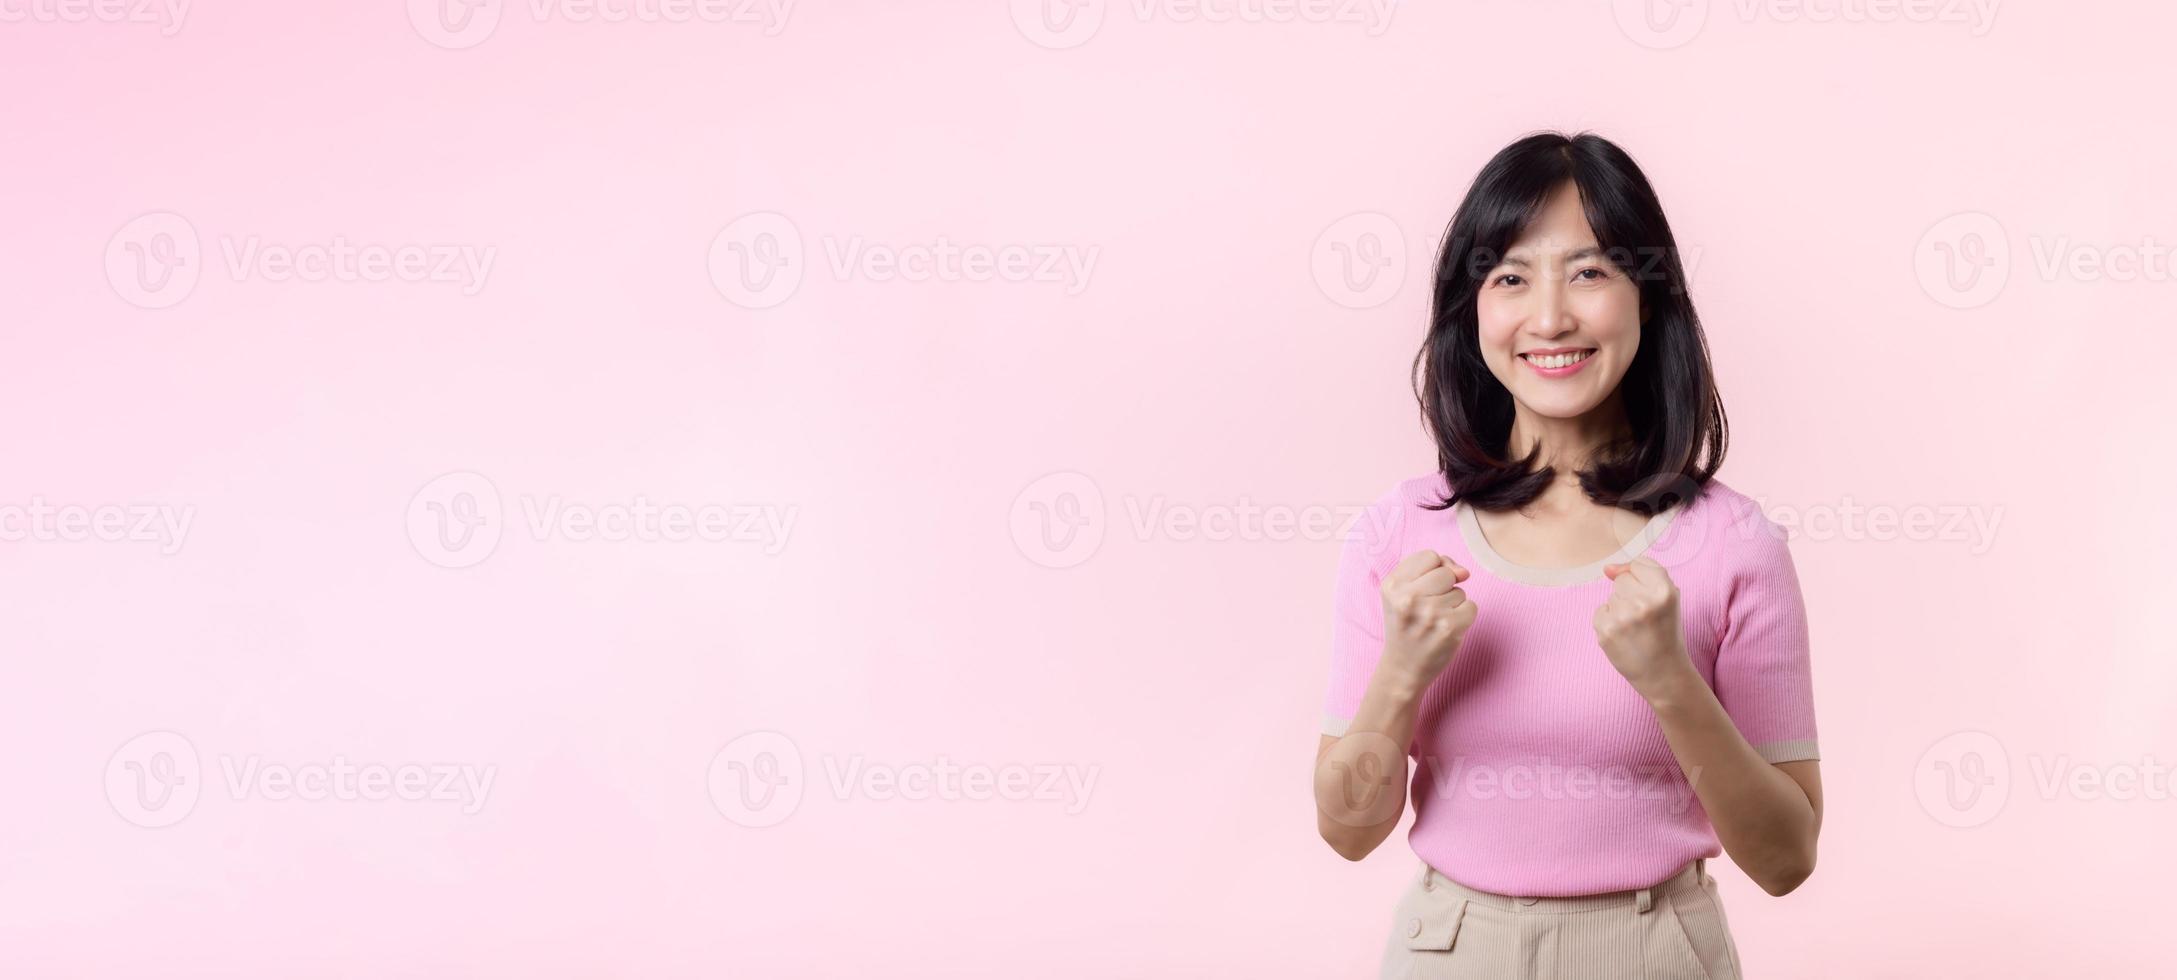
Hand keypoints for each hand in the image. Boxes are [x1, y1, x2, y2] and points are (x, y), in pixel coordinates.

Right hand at [1379, 550, 1476, 688]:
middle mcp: (1408, 598)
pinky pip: (1472, 606)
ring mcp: (1430, 614)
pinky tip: (1446, 629)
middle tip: (1428, 609)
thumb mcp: (1402, 593)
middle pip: (1446, 572)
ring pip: (1460, 591)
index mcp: (1392, 585)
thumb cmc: (1406, 626)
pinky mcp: (1449, 629)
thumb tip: (1463, 572)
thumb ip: (1430, 570)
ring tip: (1434, 622)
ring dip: (1452, 605)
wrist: (1402, 668)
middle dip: (1444, 588)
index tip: (1425, 588)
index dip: (1434, 570)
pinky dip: (1464, 617)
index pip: (1430, 556)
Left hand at [1593, 557, 1693, 697]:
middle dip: (1630, 594)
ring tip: (1636, 629)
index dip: (1643, 580)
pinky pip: (1600, 611)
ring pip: (1611, 596)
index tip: (1650, 598)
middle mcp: (1643, 601)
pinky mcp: (1605, 629)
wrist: (1663, 673)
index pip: (1640, 563)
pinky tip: (1624, 636)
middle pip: (1622, 579)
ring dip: (1620, 609)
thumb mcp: (1669, 599)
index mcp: (1664, 591)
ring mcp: (1622, 616)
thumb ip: (1645, 574)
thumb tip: (1607, 569)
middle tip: (1644, 618)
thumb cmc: (1666, 633)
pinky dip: (1608, 622)